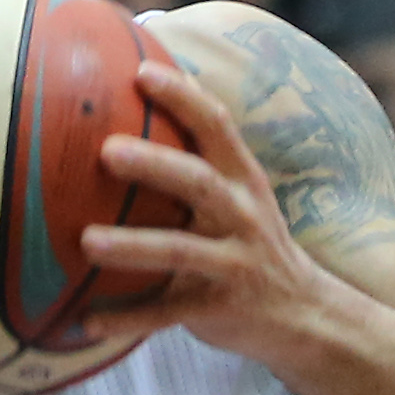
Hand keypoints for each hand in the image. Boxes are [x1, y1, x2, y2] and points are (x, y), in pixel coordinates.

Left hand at [81, 60, 331, 363]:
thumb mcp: (237, 197)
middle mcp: (242, 215)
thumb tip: (121, 117)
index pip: (216, 126)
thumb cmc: (248, 242)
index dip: (182, 96)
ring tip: (86, 242)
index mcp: (242, 180)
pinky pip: (169, 313)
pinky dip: (128, 318)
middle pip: (198, 182)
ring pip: (181, 251)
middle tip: (105, 151)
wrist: (308, 314)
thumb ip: (193, 164)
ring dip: (132, 246)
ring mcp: (235, 263)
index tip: (140, 71)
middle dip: (154, 165)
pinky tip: (86, 323)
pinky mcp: (222, 308)